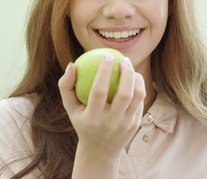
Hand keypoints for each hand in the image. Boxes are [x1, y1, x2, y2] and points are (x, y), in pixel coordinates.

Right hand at [58, 54, 145, 177]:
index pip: (99, 91)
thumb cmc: (82, 122)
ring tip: (130, 67)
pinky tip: (133, 78)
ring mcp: (125, 125)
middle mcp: (110, 123)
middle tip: (123, 59)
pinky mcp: (135, 125)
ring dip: (136, 78)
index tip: (106, 56)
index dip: (104, 71)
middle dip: (127, 72)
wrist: (100, 151)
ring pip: (137, 96)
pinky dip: (138, 87)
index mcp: (92, 118)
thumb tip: (72, 64)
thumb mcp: (70, 107)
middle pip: (124, 94)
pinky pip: (140, 101)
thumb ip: (66, 85)